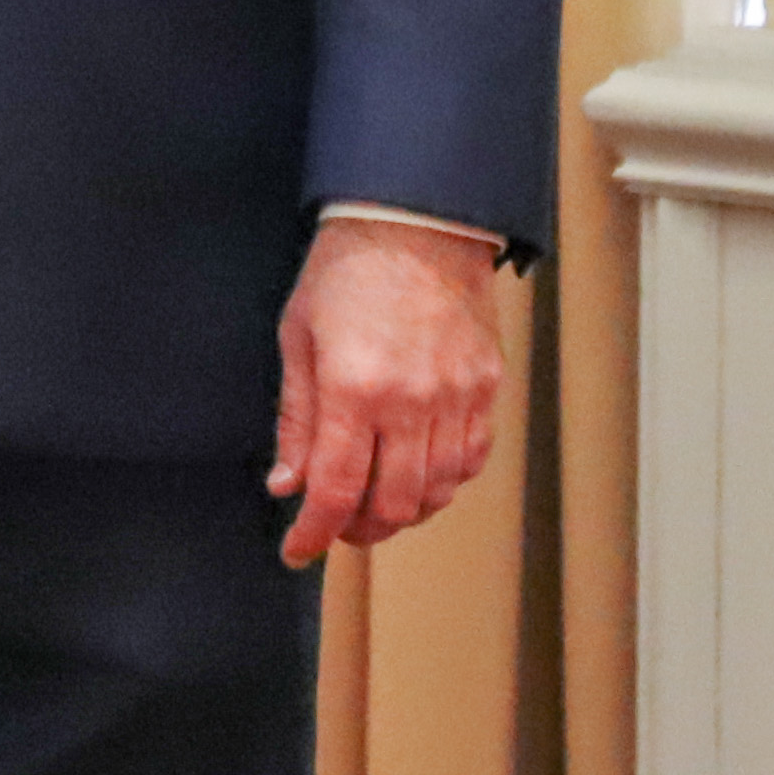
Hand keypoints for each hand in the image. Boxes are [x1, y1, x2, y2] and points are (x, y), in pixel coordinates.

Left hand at [270, 214, 503, 564]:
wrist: (415, 222)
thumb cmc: (344, 272)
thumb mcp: (298, 337)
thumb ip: (296, 418)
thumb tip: (286, 484)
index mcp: (354, 387)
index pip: (335, 488)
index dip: (314, 533)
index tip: (297, 552)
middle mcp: (411, 402)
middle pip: (392, 505)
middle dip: (357, 530)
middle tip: (334, 526)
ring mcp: (457, 399)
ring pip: (436, 493)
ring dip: (401, 512)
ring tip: (371, 503)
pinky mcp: (487, 390)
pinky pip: (469, 462)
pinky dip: (441, 483)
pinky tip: (414, 473)